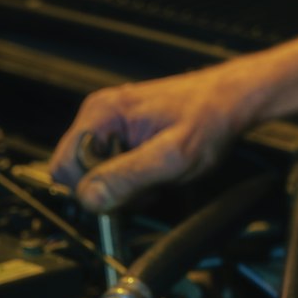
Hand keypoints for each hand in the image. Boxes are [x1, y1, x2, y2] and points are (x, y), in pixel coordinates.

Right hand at [49, 63, 247, 211]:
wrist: (233, 100)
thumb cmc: (210, 119)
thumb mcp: (173, 156)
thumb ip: (129, 177)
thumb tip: (89, 197)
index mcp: (102, 114)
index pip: (64, 168)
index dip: (93, 190)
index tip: (127, 192)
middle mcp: (101, 115)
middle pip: (81, 173)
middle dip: (115, 189)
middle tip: (151, 183)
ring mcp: (113, 123)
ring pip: (101, 173)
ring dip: (129, 185)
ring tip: (161, 174)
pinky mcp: (127, 132)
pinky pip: (117, 166)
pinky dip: (138, 176)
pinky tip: (160, 169)